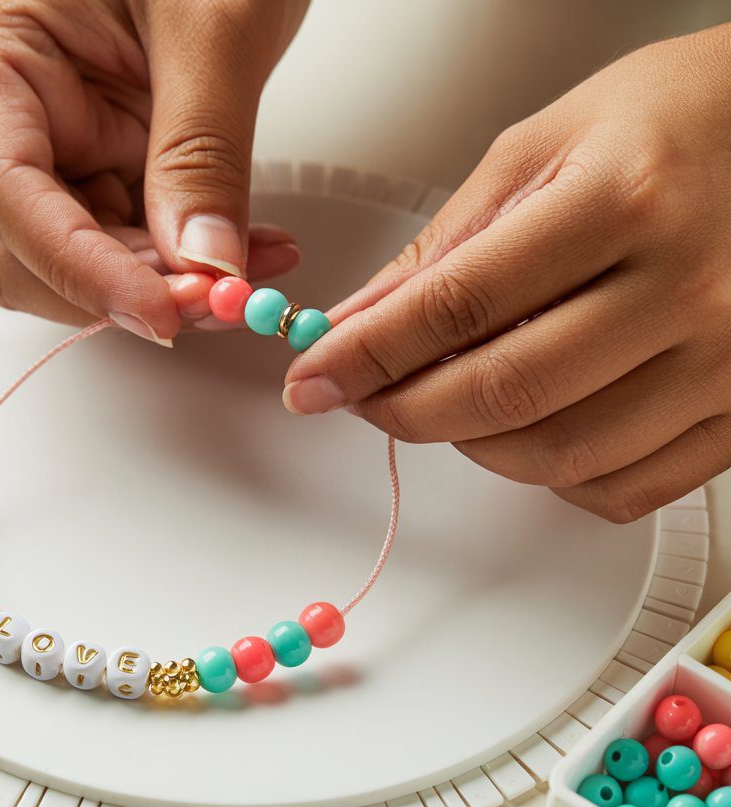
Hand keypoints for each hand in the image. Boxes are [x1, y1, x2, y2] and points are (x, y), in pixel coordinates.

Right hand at [0, 0, 308, 341]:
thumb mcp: (212, 27)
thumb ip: (201, 151)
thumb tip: (202, 261)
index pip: (9, 197)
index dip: (85, 272)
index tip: (164, 312)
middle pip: (24, 251)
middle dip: (122, 289)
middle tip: (217, 300)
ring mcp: (35, 140)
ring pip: (72, 262)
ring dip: (160, 284)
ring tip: (248, 269)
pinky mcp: (83, 160)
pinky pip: (115, 242)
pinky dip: (175, 261)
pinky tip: (236, 251)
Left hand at [283, 25, 730, 521]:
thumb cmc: (669, 122)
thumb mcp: (539, 149)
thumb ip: (445, 246)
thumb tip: (360, 324)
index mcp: (624, 201)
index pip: (459, 307)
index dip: (367, 355)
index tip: (314, 380)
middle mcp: (688, 289)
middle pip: (505, 395)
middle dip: (403, 409)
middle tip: (361, 397)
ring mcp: (728, 361)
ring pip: (560, 456)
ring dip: (470, 444)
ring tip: (442, 399)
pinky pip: (624, 487)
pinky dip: (549, 475)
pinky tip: (525, 428)